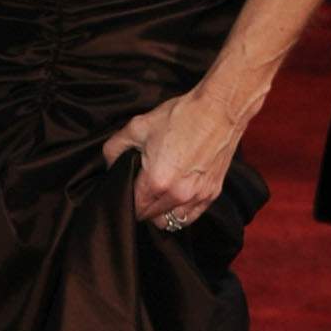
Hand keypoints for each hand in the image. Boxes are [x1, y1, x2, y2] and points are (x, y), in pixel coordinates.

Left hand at [103, 90, 236, 229]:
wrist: (220, 109)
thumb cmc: (181, 116)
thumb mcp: (137, 127)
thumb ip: (114, 148)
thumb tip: (109, 164)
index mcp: (157, 182)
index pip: (133, 208)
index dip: (125, 200)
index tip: (124, 191)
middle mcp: (178, 195)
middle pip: (150, 217)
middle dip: (141, 206)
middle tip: (138, 189)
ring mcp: (198, 196)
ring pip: (170, 221)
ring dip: (160, 213)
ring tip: (157, 195)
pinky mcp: (213, 193)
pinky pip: (190, 216)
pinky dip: (180, 212)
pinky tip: (174, 198)